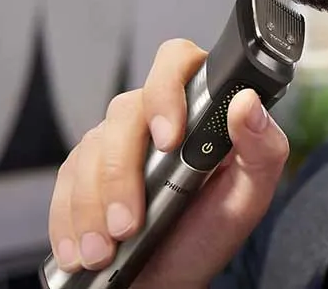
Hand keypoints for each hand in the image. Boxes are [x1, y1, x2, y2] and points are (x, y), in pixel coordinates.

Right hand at [47, 38, 289, 287]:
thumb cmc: (209, 233)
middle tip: (129, 224)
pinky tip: (83, 250)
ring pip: (89, 150)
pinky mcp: (81, 169)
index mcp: (199, 109)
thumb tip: (248, 101)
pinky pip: (63, 182)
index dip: (166, 90)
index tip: (169, 139)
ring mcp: (114, 141)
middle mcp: (152, 116)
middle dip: (122, 175)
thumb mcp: (249, 197)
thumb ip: (263, 148)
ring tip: (106, 250)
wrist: (168, 278)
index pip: (177, 61)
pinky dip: (69, 221)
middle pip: (124, 112)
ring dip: (93, 207)